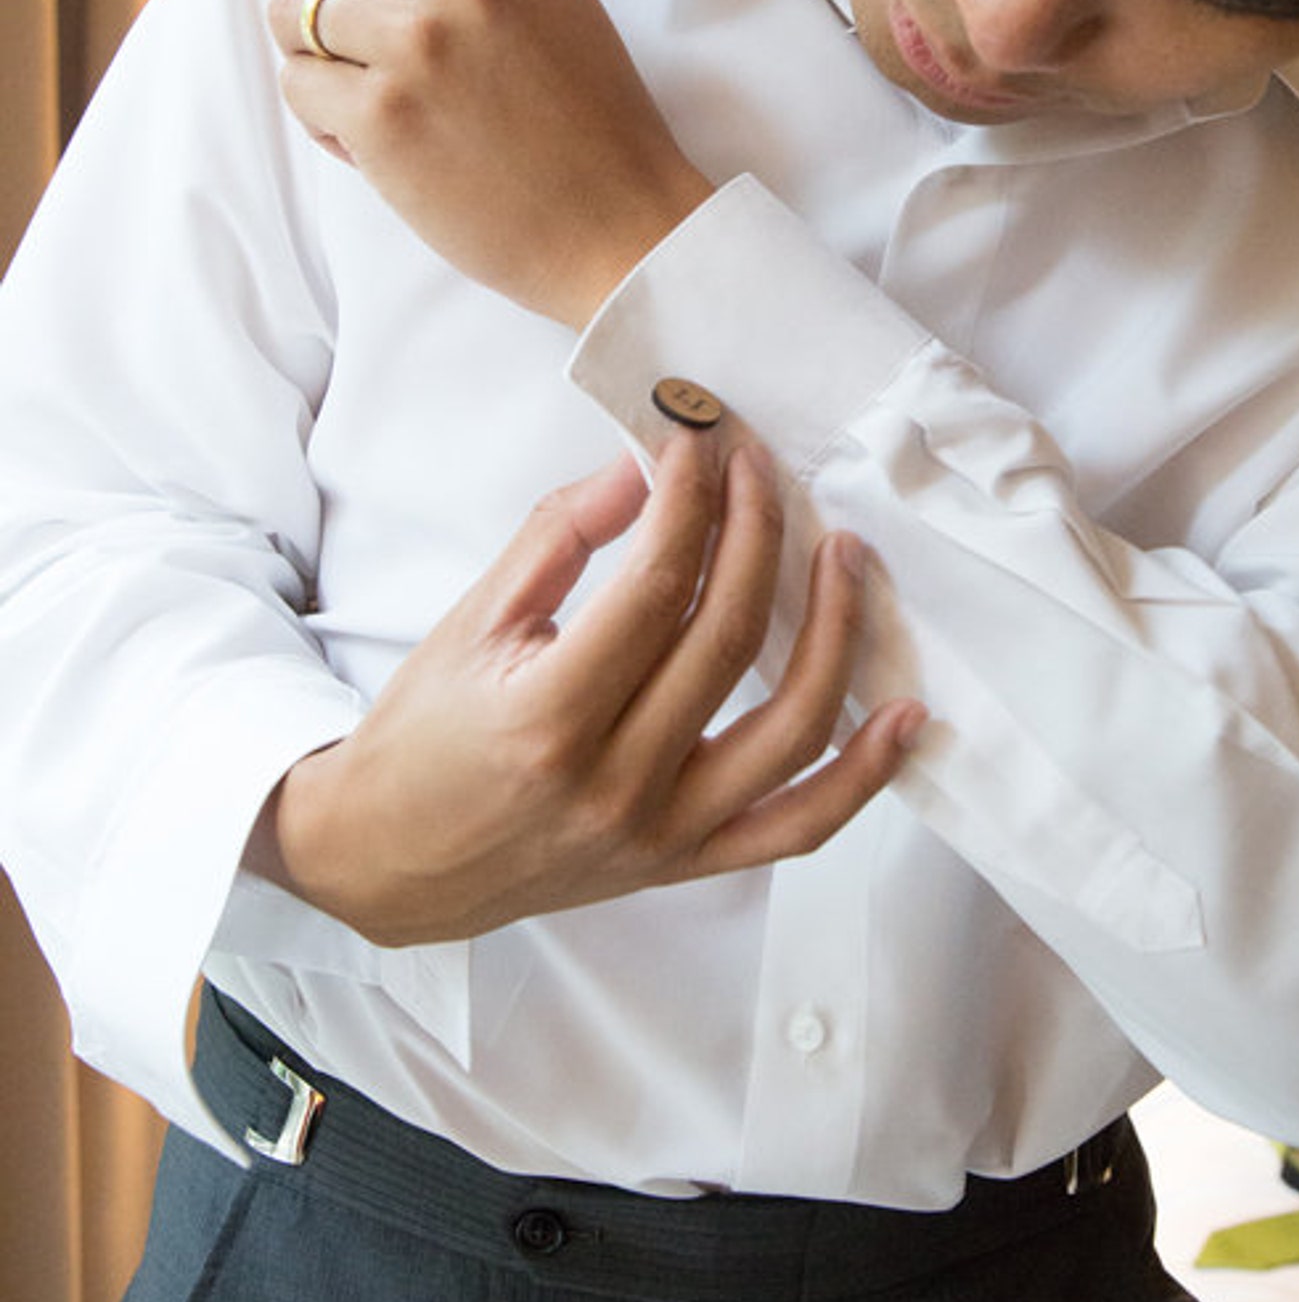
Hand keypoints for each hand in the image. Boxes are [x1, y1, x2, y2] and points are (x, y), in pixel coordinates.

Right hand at [250, 434, 925, 943]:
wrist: (389, 863)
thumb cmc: (424, 736)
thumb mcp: (471, 622)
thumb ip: (559, 538)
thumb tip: (644, 466)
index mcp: (548, 714)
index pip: (655, 586)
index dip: (689, 499)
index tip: (699, 439)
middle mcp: (615, 782)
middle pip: (726, 638)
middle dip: (756, 533)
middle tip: (762, 467)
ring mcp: (661, 832)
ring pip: (789, 727)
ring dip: (834, 631)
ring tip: (845, 554)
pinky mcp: (686, 862)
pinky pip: (799, 826)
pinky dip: (864, 774)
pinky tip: (906, 713)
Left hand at [267, 0, 713, 326]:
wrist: (623, 227)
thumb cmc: (589, 126)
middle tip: (366, 51)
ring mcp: (419, 41)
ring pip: (294, 13)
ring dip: (316, 58)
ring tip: (370, 99)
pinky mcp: (383, 115)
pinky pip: (299, 86)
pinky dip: (322, 119)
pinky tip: (375, 146)